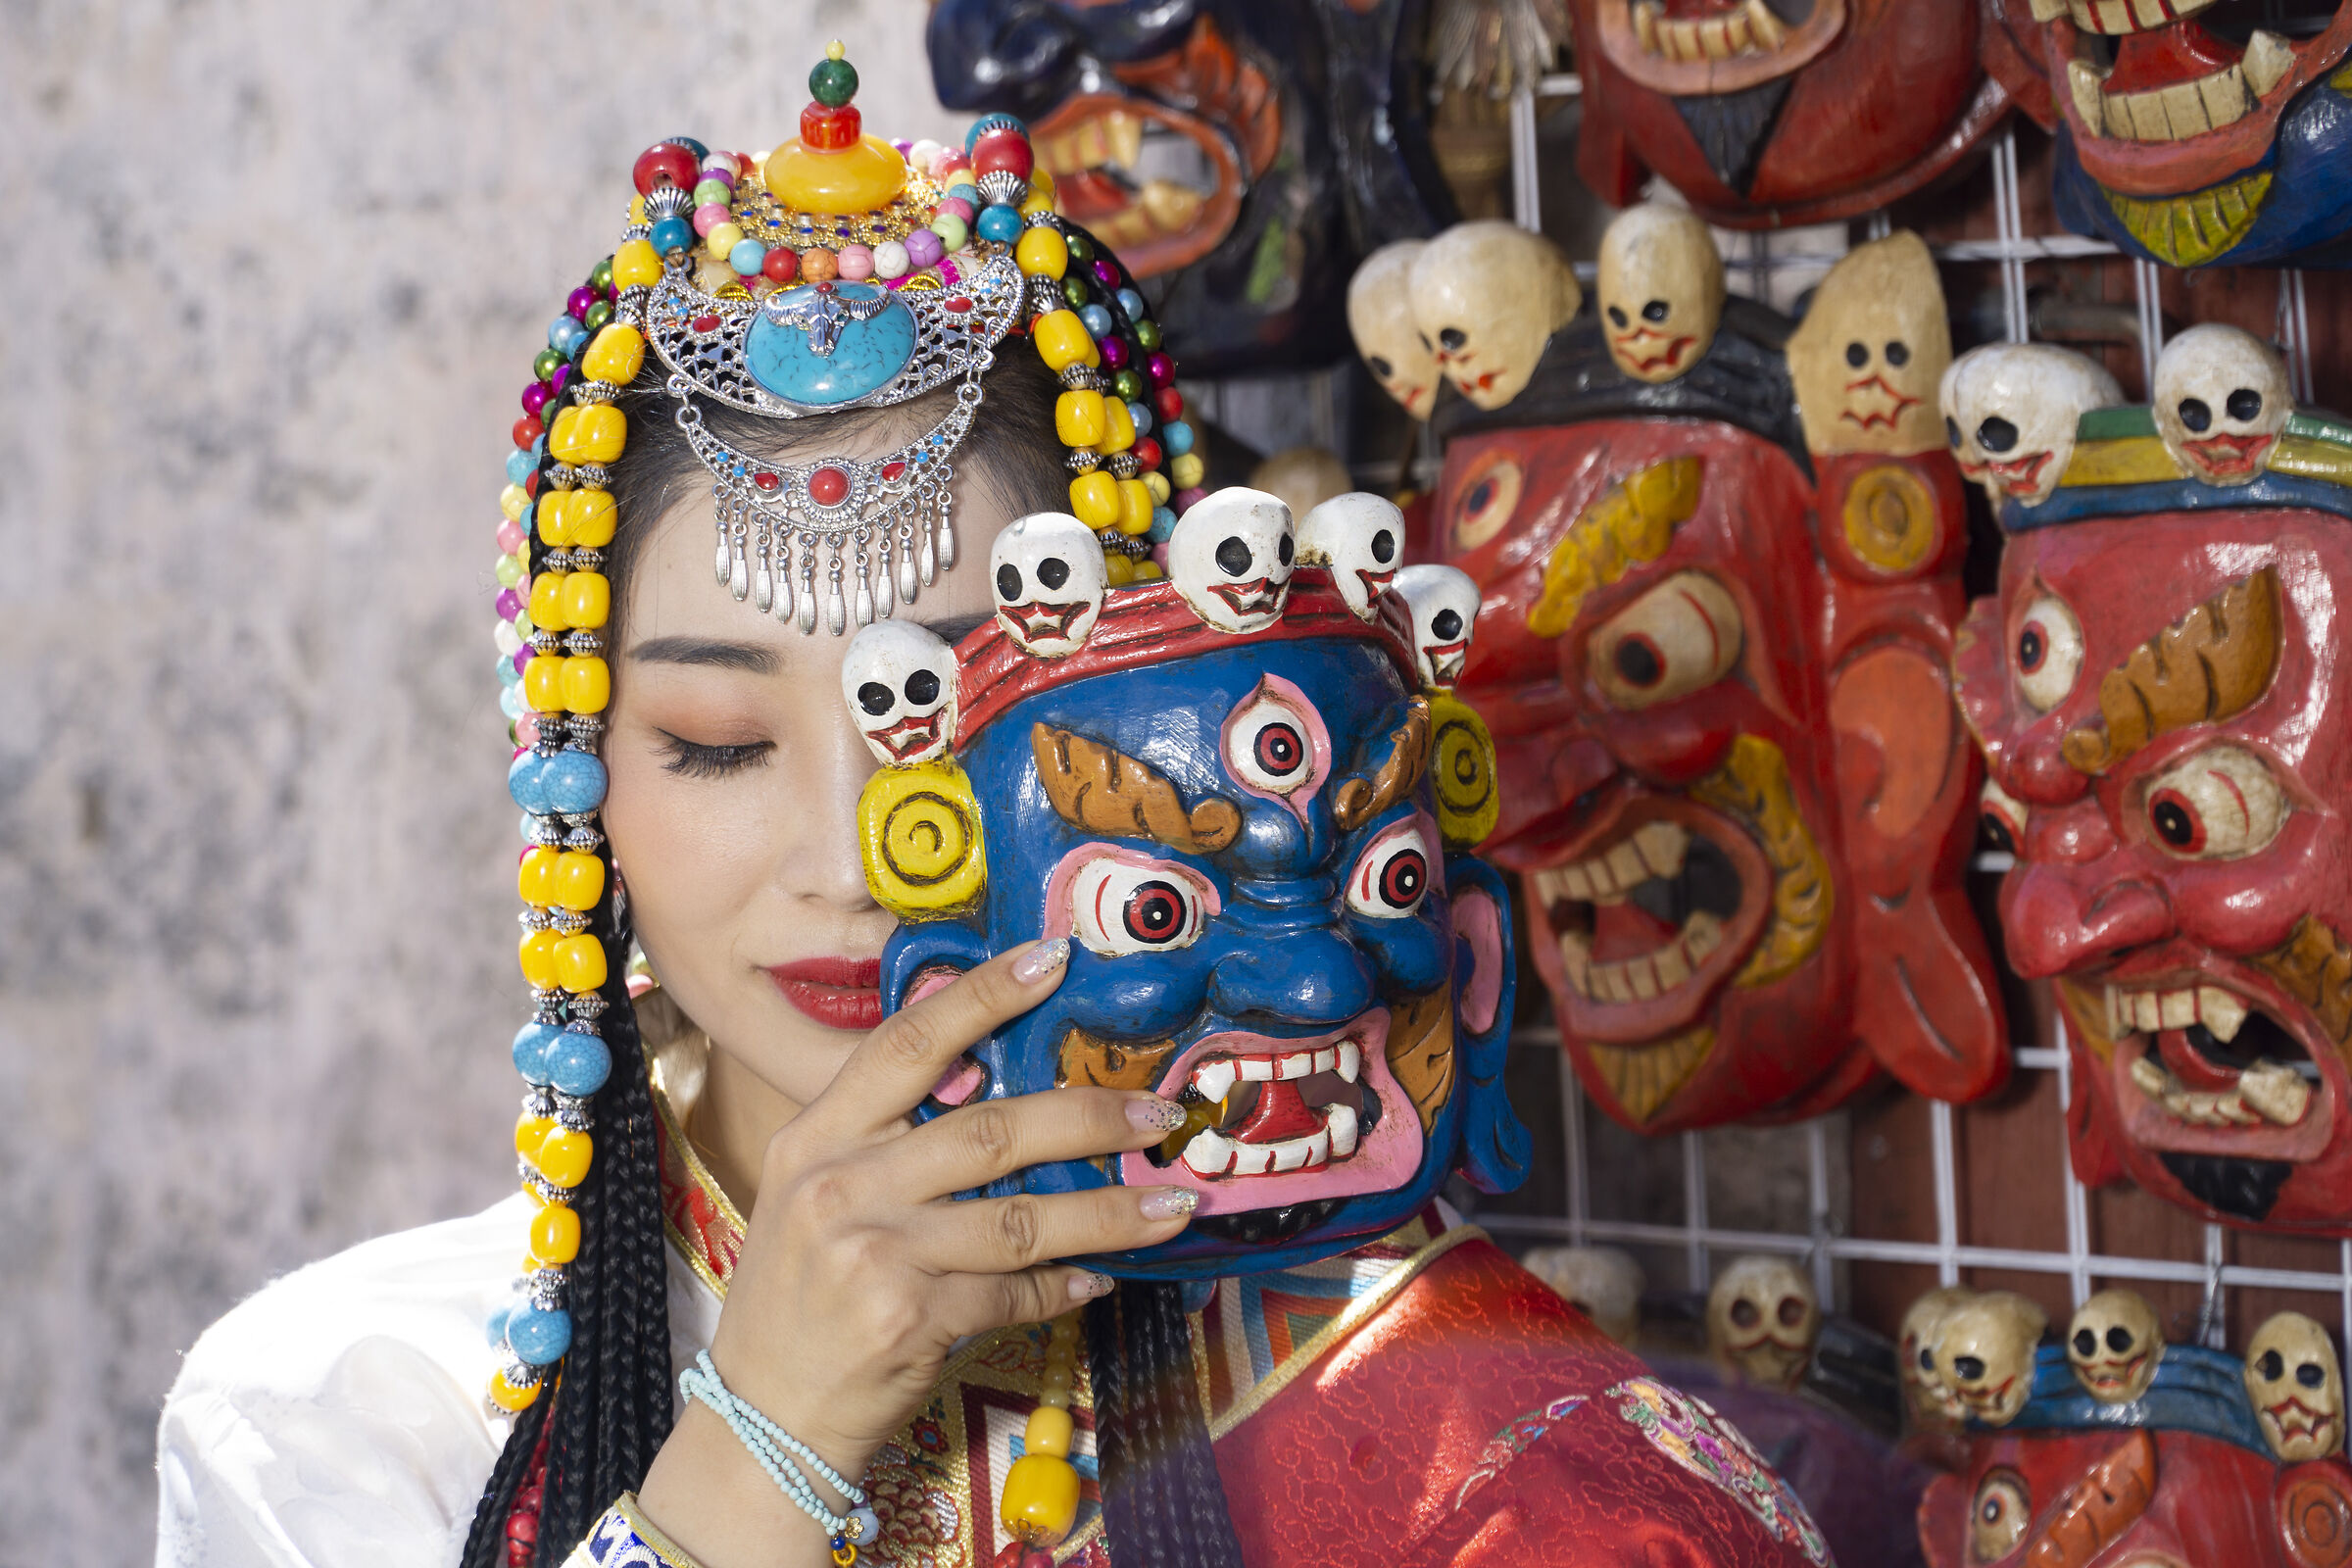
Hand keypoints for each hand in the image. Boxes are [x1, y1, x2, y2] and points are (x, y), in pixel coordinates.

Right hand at [636, 938, 1194, 1566]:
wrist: (763, 1415)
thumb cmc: (799, 1295)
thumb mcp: (811, 1193)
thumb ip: (883, 1135)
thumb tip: (986, 1076)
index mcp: (816, 1136)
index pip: (905, 1044)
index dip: (983, 996)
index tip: (1051, 958)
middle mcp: (841, 1184)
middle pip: (988, 1129)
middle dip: (1087, 1117)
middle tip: (1157, 1111)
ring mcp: (876, 1253)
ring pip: (1022, 1219)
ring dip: (1109, 1211)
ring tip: (1173, 1203)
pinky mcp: (912, 1319)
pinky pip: (1016, 1291)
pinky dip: (1065, 1284)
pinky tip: (1100, 1278)